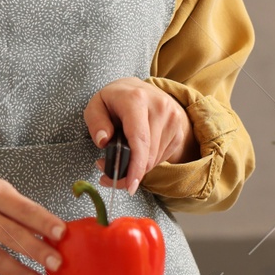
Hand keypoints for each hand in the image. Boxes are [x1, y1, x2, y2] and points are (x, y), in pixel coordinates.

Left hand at [84, 77, 197, 194]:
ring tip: (121, 159)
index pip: (139, 138)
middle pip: (148, 154)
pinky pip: (161, 157)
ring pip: (154, 159)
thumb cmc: (116, 100)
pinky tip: (137, 151)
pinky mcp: (178, 130)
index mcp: (136, 99)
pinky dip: (147, 161)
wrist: (143, 89)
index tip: (129, 185)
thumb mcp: (96, 104)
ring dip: (137, 167)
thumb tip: (103, 141)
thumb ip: (95, 122)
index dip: (135, 166)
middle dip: (128, 172)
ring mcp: (172, 119)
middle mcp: (159, 107)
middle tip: (109, 175)